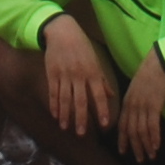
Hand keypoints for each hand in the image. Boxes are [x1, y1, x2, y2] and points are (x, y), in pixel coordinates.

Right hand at [39, 15, 117, 139]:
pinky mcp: (52, 73)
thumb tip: (111, 95)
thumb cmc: (81, 46)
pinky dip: (54, 104)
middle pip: (80, 101)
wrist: (62, 31)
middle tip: (81, 133)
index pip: (99, 95)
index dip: (102, 110)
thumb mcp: (94, 60)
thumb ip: (102, 79)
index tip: (105, 124)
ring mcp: (64, 75)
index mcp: (92, 72)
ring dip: (65, 115)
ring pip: (65, 99)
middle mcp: (79, 75)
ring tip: (65, 128)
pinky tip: (55, 115)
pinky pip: (53, 92)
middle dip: (81, 118)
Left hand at [117, 49, 164, 161]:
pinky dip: (154, 137)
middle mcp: (132, 106)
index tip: (123, 152)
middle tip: (139, 160)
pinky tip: (156, 147)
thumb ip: (133, 102)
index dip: (123, 140)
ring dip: (145, 146)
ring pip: (141, 131)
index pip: (122, 125)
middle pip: (131, 131)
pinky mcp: (154, 105)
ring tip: (150, 157)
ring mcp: (142, 107)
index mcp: (126, 102)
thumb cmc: (148, 75)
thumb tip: (135, 114)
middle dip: (135, 147)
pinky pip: (152, 125)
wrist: (157, 64)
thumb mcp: (135, 89)